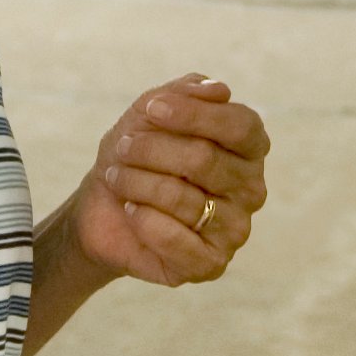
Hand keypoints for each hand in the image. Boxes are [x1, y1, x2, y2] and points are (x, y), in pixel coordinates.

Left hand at [69, 76, 269, 286]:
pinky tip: (131, 211)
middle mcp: (252, 189)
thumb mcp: (151, 112)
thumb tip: (220, 90)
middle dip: (151, 150)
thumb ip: (185, 93)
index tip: (151, 109)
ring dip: (137, 183)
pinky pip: (178, 240)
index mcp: (250, 148)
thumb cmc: (137, 155)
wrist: (103, 208)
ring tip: (117, 178)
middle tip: (121, 148)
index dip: (194, 114)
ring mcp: (236, 229)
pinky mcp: (212, 264)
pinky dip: (144, 221)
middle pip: (205, 160)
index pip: (241, 126)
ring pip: (185, 199)